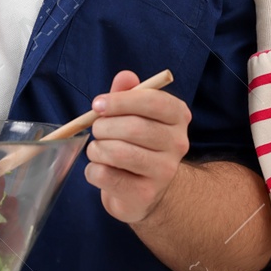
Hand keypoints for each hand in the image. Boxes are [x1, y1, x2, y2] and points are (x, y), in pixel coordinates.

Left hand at [83, 71, 191, 224]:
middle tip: (96, 130)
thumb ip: (128, 93)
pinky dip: (93, 171)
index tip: (97, 105)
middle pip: (134, 127)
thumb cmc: (138, 143)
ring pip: (118, 153)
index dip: (120, 101)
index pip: (153, 101)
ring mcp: (164, 172)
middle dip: (104, 126)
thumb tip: (125, 77)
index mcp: (178, 116)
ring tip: (97, 150)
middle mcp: (178, 143)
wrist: (148, 189)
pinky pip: (106, 175)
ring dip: (97, 149)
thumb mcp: (134, 113)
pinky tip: (100, 169)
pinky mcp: (145, 194)